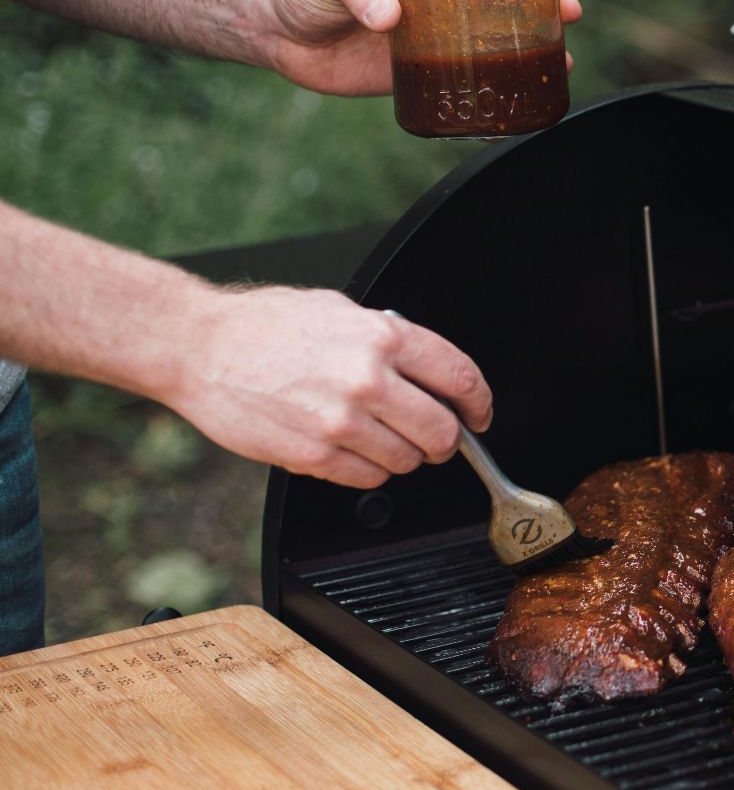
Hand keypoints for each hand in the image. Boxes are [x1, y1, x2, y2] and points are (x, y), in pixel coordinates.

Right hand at [159, 286, 494, 488]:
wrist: (198, 347)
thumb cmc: (264, 325)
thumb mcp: (340, 310)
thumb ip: (389, 340)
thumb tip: (429, 371)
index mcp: (382, 337)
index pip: (460, 378)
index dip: (478, 403)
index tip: (478, 415)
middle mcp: (367, 379)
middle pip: (442, 431)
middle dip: (445, 440)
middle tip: (434, 437)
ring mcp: (341, 422)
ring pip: (407, 460)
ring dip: (403, 455)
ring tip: (377, 435)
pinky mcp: (313, 455)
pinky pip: (368, 478)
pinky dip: (368, 470)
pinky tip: (350, 448)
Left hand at [254, 0, 583, 96]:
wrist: (271, 31)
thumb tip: (391, 16)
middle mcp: (438, 2)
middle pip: (504, 1)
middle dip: (545, 6)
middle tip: (569, 16)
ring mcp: (431, 39)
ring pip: (494, 42)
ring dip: (532, 51)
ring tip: (564, 63)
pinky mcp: (417, 74)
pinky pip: (464, 81)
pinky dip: (494, 89)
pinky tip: (517, 99)